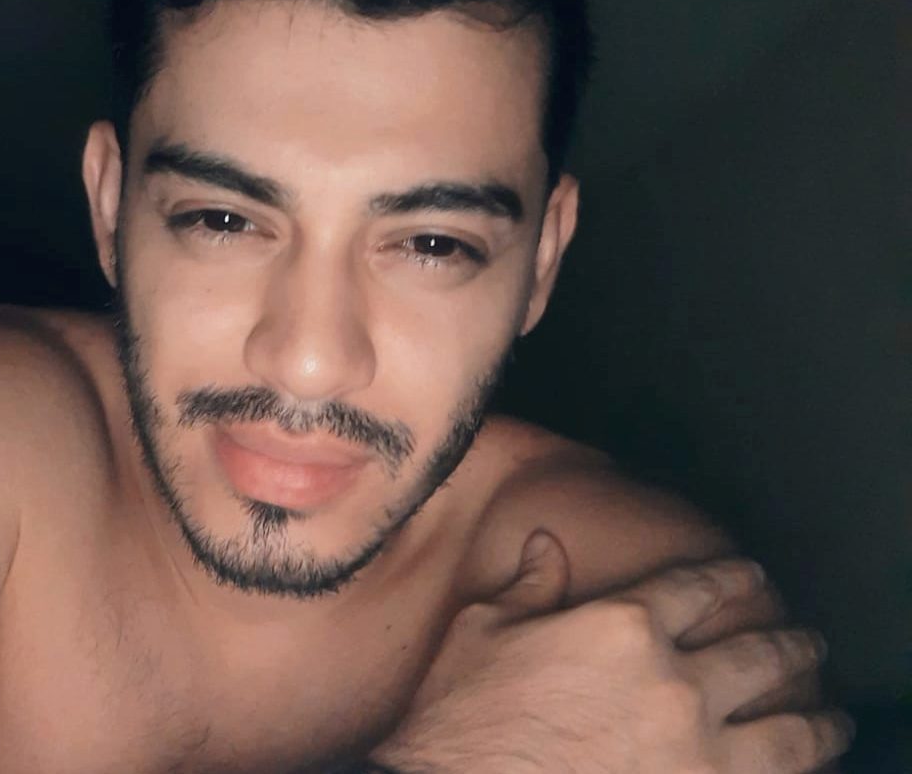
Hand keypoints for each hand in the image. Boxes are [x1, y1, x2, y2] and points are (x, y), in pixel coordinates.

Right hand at [371, 534, 852, 773]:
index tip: (750, 574)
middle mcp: (673, 680)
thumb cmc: (462, 718)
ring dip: (817, 718)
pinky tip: (807, 770)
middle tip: (808, 640)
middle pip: (756, 652)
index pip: (697, 588)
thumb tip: (546, 545)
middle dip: (790, 643)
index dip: (730, 577)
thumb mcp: (480, 631)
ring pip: (786, 727)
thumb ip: (528, 586)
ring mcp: (697, 751)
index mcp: (621, 625)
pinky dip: (801, 773)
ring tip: (833, 716)